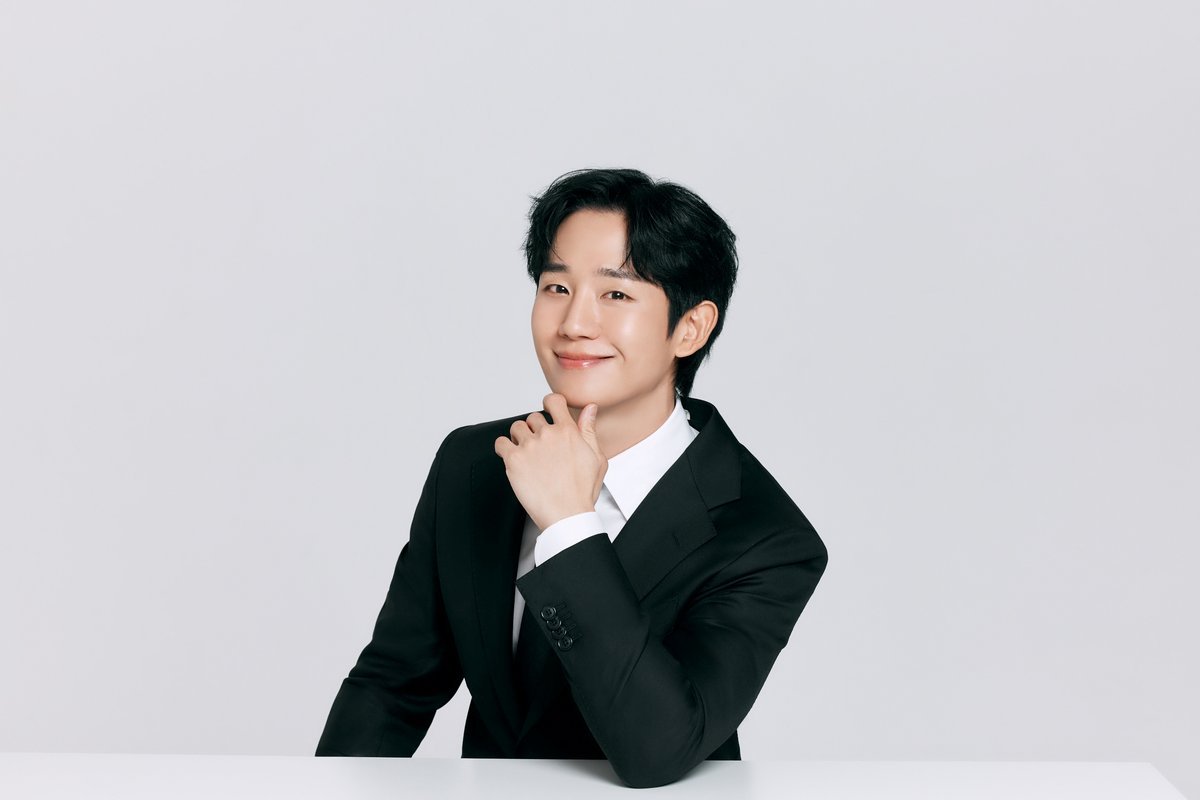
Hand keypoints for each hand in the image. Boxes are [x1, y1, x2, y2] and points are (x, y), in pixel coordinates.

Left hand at [494, 393, 607, 530]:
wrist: (567, 515)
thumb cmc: (582, 491)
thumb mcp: (596, 458)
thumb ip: (589, 430)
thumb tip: (590, 408)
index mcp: (568, 432)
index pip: (554, 401)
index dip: (550, 403)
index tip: (548, 411)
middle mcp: (548, 435)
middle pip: (533, 417)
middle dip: (535, 429)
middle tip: (540, 446)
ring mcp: (529, 446)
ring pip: (516, 427)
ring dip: (519, 437)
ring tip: (526, 453)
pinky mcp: (514, 460)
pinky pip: (500, 443)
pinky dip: (503, 448)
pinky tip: (511, 457)